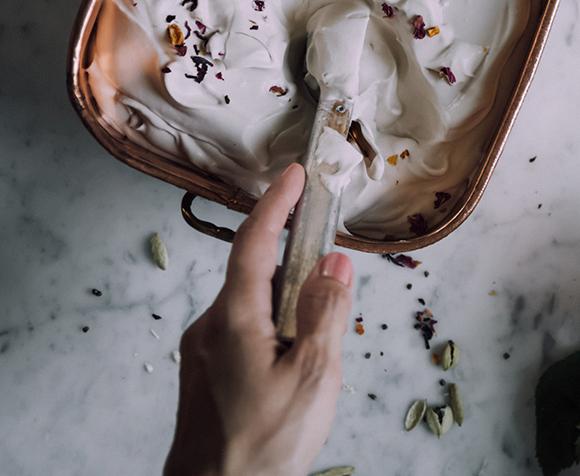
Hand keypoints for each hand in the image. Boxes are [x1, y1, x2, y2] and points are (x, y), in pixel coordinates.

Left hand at [164, 163, 354, 475]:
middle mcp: (211, 327)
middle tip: (333, 281)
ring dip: (289, 310)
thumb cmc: (261, 446)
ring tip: (318, 355)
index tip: (293, 175)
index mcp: (235, 319)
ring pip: (254, 309)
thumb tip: (334, 264)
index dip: (276, 205)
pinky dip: (274, 333)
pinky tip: (294, 370)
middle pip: (258, 275)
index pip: (255, 243)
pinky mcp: (205, 374)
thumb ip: (325, 314)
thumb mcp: (312, 376)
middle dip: (297, 269)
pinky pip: (245, 334)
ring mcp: (204, 352)